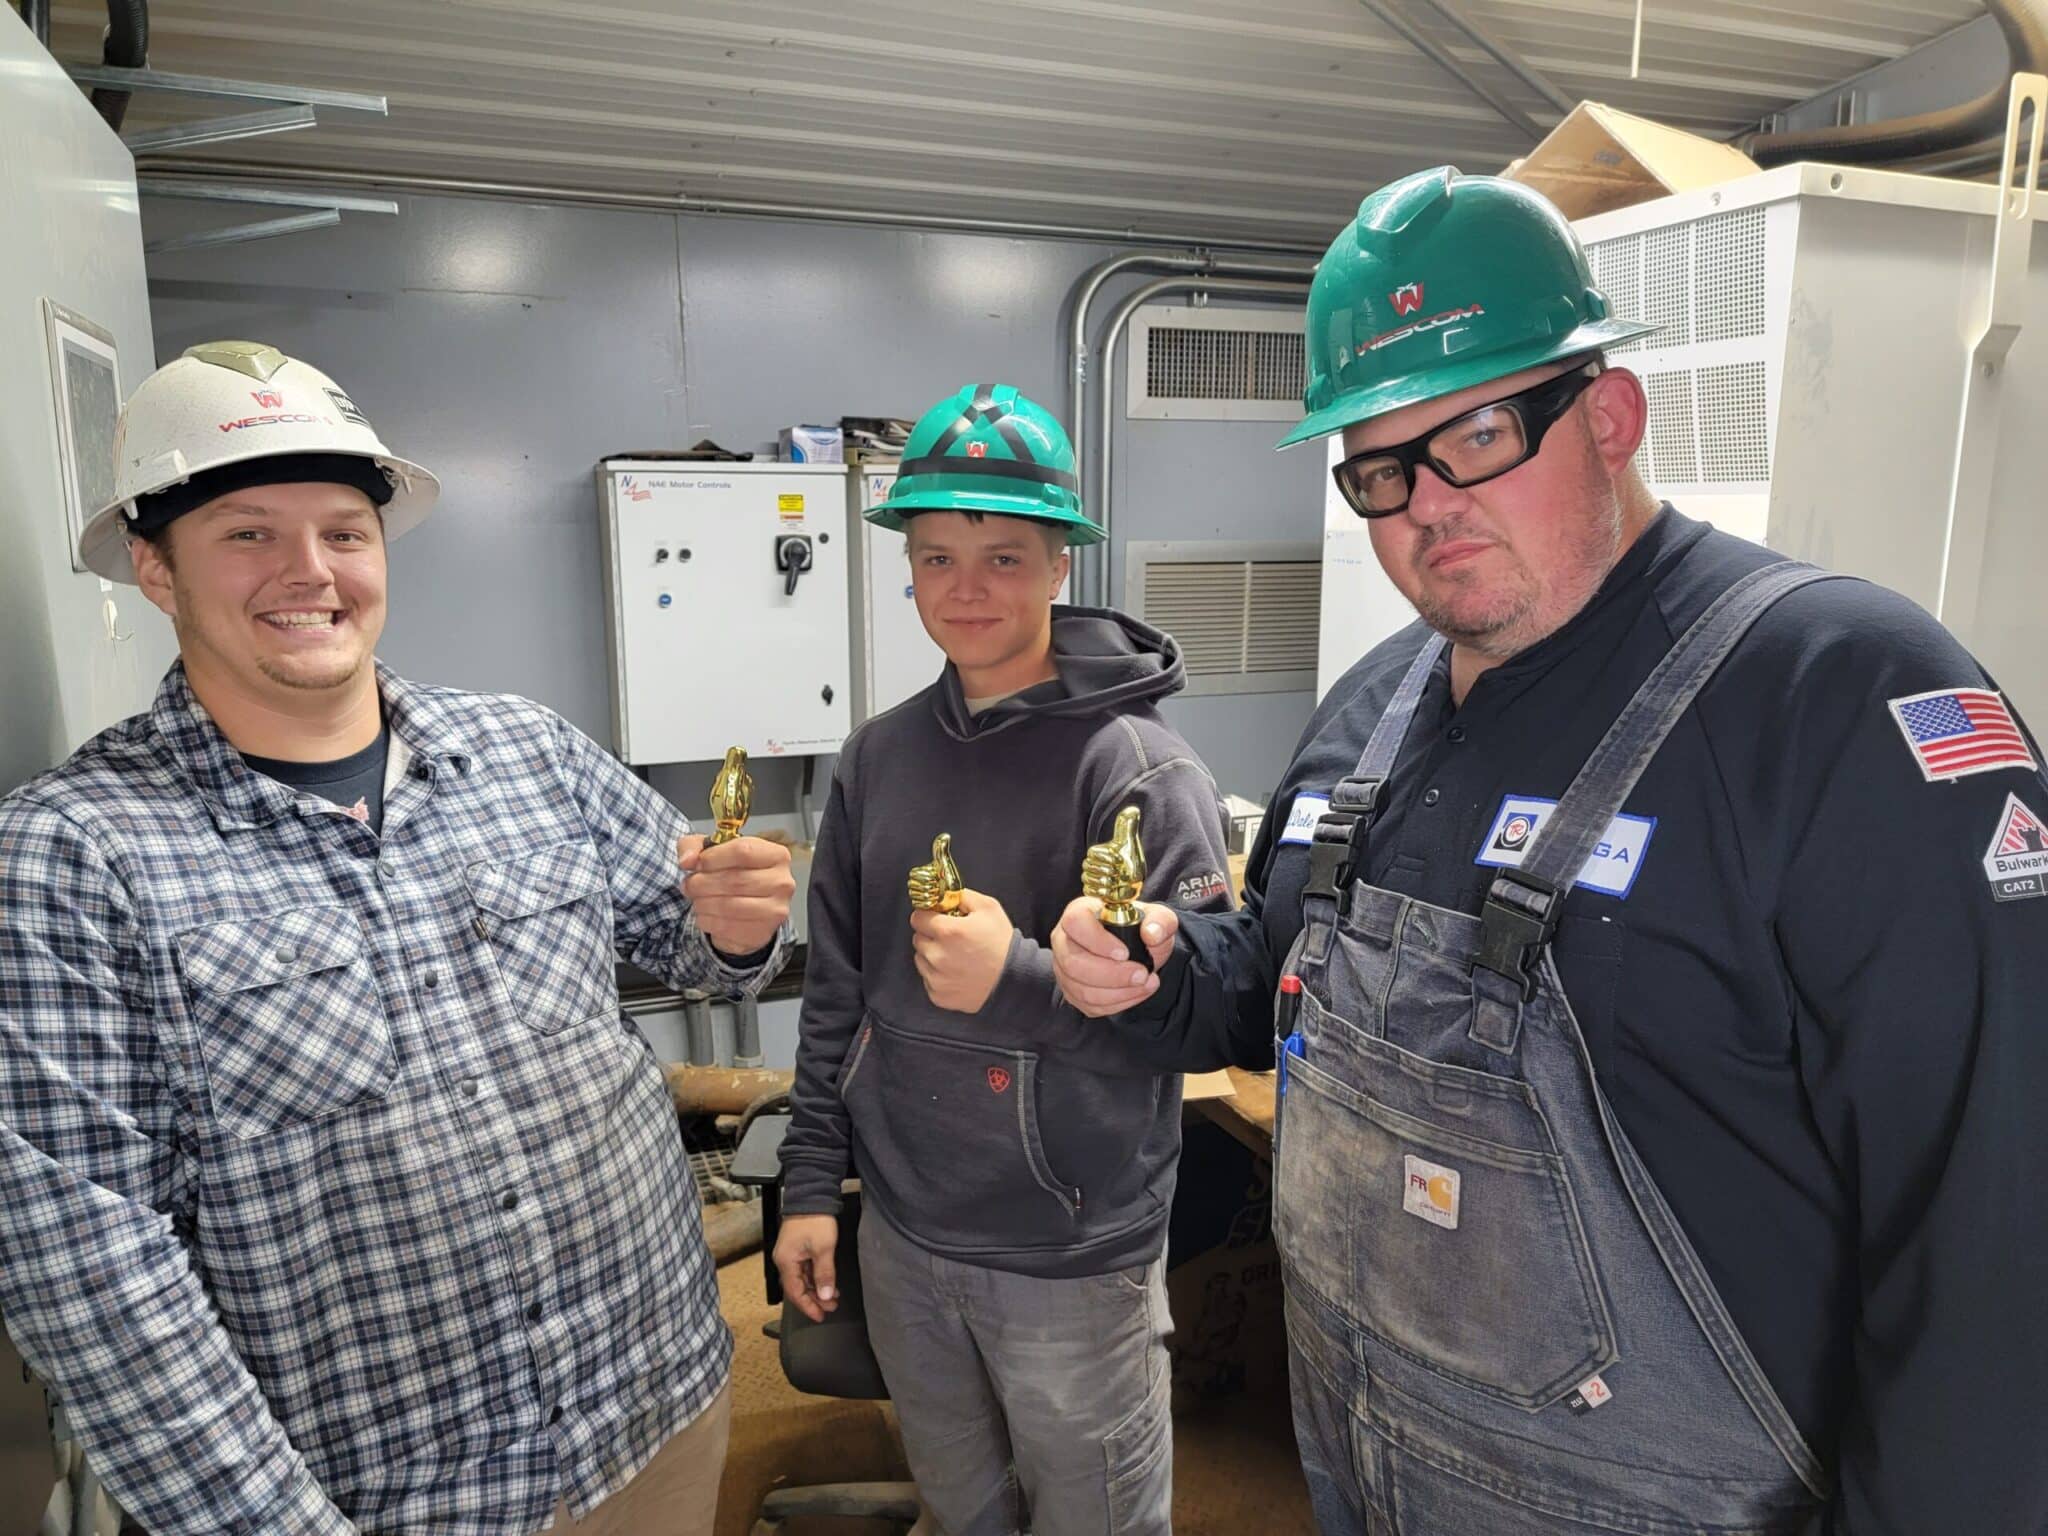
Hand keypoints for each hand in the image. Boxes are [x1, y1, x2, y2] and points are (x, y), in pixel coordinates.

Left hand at [679, 834, 794, 956]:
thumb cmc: (732, 875)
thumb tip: (687, 860)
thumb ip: (693, 847)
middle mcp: (782, 882)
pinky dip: (707, 920)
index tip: (697, 864)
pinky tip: (705, 914)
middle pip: (735, 880)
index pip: (743, 850)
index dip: (713, 858)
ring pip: (729, 905)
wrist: (746, 911)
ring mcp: (775, 910)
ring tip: (696, 899)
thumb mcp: (712, 852)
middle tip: (689, 884)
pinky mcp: (762, 932)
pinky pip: (727, 927)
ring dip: (703, 902)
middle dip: (702, 883)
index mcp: (776, 855)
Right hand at [772, 1213, 839, 1322]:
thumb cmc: (815, 1220)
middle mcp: (784, 1260)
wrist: (812, 1196)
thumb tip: (825, 1296)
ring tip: (832, 1296)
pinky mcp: (797, 1248)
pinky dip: (815, 1278)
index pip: (795, 1292)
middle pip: (797, 1288)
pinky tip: (827, 1282)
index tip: (821, 1315)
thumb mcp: (824, 1249)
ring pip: (801, 1279)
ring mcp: (790, 1254)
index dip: (808, 1306)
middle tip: (831, 1307)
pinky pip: (804, 1270)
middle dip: (814, 1299)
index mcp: (786, 1262)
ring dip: (816, 1289)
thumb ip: (824, 1274)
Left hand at [909, 889, 1012, 1013]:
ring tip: (956, 957)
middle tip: (950, 939)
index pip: (918, 918)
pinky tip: (956, 972)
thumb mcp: (989, 908)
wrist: (1014, 979)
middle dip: (931, 936)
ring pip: (921, 960)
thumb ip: (962, 896)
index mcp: (948, 932)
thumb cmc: (1002, 943)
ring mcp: (937, 978)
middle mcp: (938, 956)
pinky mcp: (938, 995)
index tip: (937, 919)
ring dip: (932, 956)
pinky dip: (938, 975)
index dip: (928, 916)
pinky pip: (928, 980)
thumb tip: (944, 894)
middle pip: (918, 939)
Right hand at [1051, 897, 1178, 1017]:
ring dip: (1118, 993)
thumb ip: (1160, 921)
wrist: (1137, 949)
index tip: (1124, 953)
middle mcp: (1064, 939)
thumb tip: (1152, 934)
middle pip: (1073, 963)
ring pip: (1081, 989)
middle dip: (1112, 975)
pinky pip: (1089, 1005)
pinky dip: (1117, 1003)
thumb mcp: (1157, 917)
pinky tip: (1135, 993)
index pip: (1075, 923)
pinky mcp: (1072, 991)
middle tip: (1142, 974)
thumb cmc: (1140, 928)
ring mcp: (1063, 968)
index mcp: (1079, 912)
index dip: (1097, 941)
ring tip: (1145, 984)